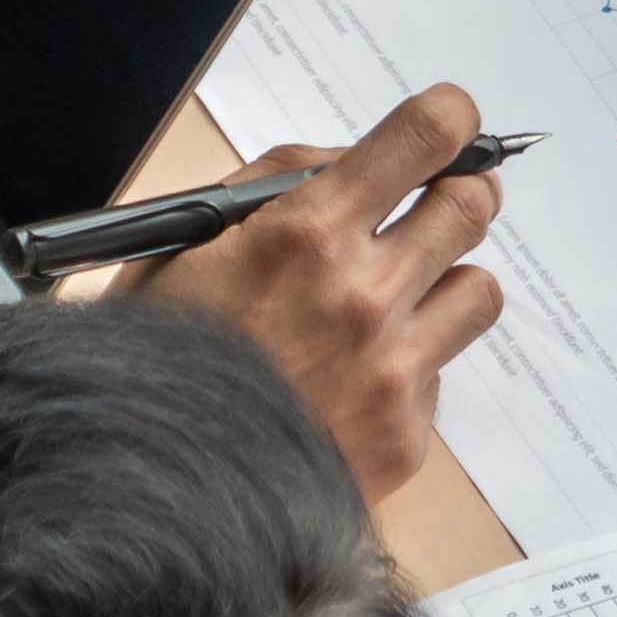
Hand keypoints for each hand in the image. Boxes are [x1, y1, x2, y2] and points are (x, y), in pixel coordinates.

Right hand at [135, 85, 507, 503]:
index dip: (448, 121)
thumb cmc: (148, 359)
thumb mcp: (185, 243)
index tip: (448, 127)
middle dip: (457, 193)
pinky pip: (439, 375)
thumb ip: (278, 187)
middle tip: (431, 207)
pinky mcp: (404, 438)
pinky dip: (406, 369)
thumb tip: (356, 165)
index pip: (427, 136)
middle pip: (472, 206)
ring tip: (392, 304)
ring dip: (444, 284)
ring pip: (479, 290)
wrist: (137, 495)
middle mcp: (364, 297)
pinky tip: (346, 386)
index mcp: (306, 235)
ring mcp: (391, 372)